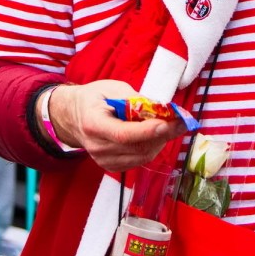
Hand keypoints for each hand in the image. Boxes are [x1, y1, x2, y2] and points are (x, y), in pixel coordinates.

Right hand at [38, 80, 186, 172]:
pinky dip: (152, 148)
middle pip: (137, 147)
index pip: (123, 134)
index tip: (168, 123)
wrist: (73, 117)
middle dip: (163, 135)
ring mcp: (103, 160)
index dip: (147, 131)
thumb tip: (161, 109)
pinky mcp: (111, 166)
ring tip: (172, 126)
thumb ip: (135, 100)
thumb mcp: (112, 89)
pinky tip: (157, 135)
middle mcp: (97, 147)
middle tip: (181, 121)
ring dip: (161, 142)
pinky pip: (139, 160)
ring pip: (142, 156)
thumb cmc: (94, 99)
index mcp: (93, 124)